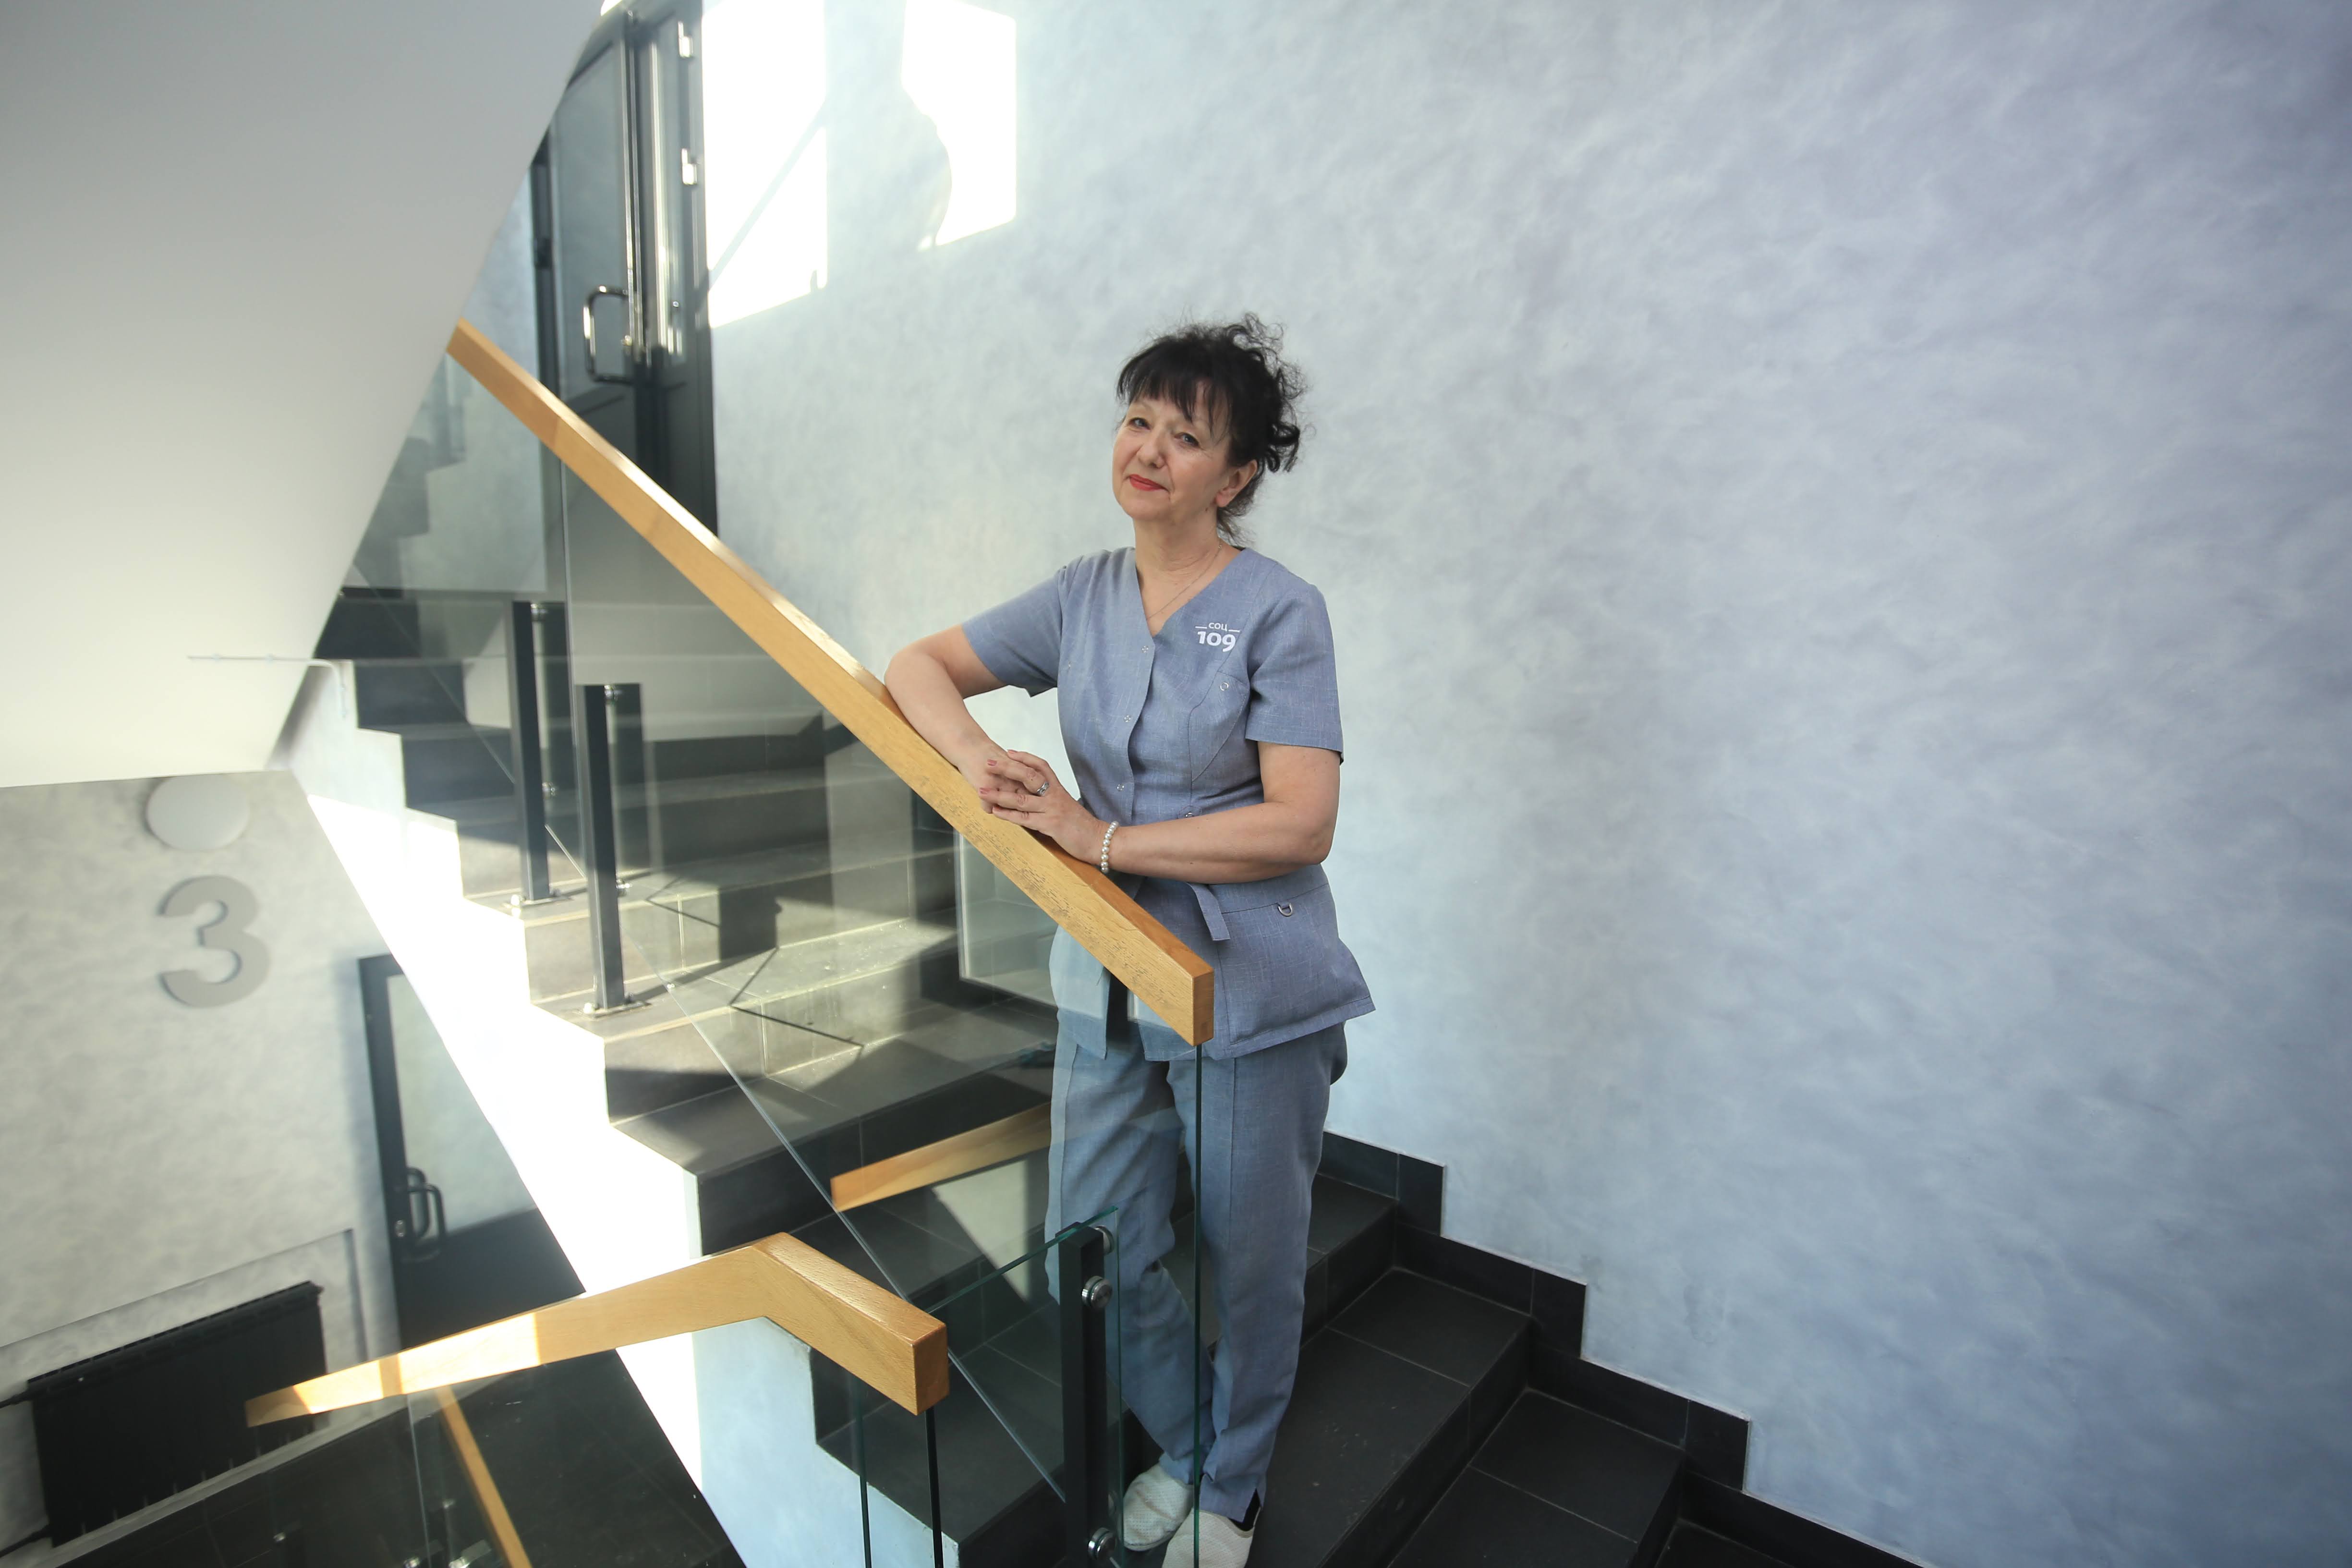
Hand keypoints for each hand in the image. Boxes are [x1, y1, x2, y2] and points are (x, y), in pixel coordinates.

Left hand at [974, 750, 1105, 861]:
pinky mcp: (1050, 825)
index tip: (1010, 751)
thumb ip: (1051, 800)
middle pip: (1028, 776)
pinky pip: (1024, 819)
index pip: (1042, 766)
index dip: (1025, 758)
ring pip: (1021, 799)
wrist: (1099, 840)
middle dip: (1007, 768)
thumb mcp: (1067, 806)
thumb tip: (1034, 797)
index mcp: (1059, 789)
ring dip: (999, 794)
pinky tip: (995, 812)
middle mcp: (1055, 795)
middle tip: (989, 762)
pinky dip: (1008, 815)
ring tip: (982, 790)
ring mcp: (1052, 810)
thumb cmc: (1081, 825)